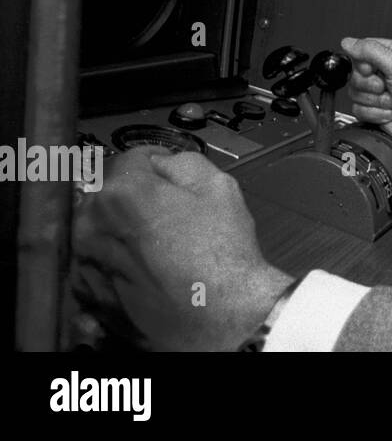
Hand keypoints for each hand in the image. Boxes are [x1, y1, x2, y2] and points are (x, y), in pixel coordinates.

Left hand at [72, 147, 293, 350]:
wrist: (221, 315)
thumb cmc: (222, 252)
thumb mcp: (218, 186)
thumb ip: (181, 162)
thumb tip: (162, 163)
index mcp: (120, 191)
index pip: (131, 159)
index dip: (158, 164)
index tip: (171, 177)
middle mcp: (91, 225)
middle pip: (109, 194)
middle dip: (133, 197)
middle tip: (167, 213)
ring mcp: (86, 263)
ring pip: (100, 229)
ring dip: (121, 229)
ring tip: (157, 245)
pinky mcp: (88, 294)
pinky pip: (95, 263)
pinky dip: (114, 260)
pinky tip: (145, 268)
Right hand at [341, 36, 391, 168]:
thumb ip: (371, 50)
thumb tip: (349, 42)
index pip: (361, 51)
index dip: (362, 64)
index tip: (373, 70)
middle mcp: (385, 72)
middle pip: (355, 75)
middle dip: (372, 86)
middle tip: (387, 88)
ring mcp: (379, 93)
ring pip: (355, 94)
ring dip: (376, 101)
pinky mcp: (375, 110)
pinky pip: (359, 110)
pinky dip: (375, 114)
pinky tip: (390, 113)